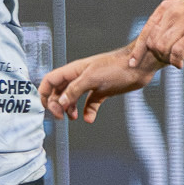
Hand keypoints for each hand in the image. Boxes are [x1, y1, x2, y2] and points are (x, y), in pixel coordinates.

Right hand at [38, 48, 157, 123]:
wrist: (139, 66)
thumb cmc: (117, 67)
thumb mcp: (92, 78)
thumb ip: (74, 90)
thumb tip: (59, 103)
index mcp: (73, 71)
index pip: (50, 81)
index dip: (44, 93)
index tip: (47, 108)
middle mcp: (79, 77)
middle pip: (59, 91)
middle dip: (56, 105)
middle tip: (60, 116)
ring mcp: (90, 84)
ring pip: (72, 98)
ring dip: (69, 109)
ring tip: (72, 117)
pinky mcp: (102, 91)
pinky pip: (90, 103)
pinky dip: (88, 111)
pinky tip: (89, 118)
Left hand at [129, 0, 183, 70]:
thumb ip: (169, 27)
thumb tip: (152, 48)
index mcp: (166, 8)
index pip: (146, 32)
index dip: (138, 50)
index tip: (133, 64)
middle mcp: (173, 13)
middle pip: (152, 42)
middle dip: (157, 55)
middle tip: (168, 61)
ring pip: (162, 47)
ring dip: (167, 59)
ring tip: (176, 61)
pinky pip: (176, 52)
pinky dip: (175, 61)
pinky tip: (180, 65)